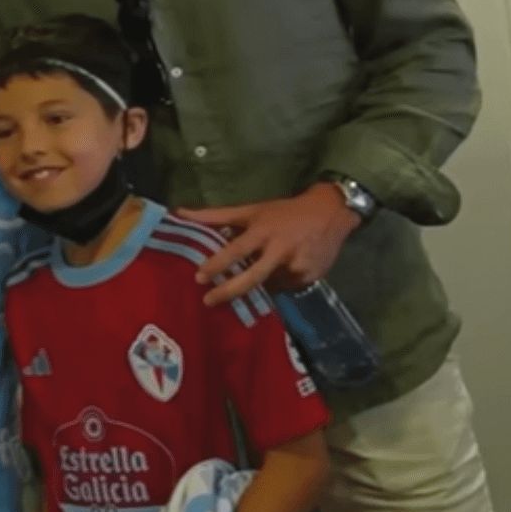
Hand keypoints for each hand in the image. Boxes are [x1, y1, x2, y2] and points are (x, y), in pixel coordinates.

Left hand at [184, 184, 358, 306]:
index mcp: (263, 231)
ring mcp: (297, 266)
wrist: (331, 212)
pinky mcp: (310, 278)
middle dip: (229, 291)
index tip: (199, 277)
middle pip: (253, 277)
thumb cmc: (283, 212)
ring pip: (268, 285)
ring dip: (256, 286)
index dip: (218, 264)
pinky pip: (285, 287)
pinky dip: (277, 283)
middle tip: (208, 301)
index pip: (237, 250)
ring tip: (257, 275)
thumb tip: (179, 212)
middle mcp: (280, 250)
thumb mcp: (251, 210)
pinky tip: (280, 271)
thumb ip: (215, 215)